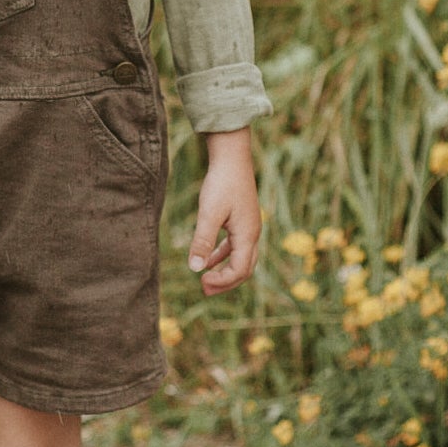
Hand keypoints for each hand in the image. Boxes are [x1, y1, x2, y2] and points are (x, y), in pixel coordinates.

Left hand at [187, 128, 260, 294]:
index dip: (222, 281)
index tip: (201, 281)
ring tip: (205, 279)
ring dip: (224, 271)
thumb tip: (195, 269)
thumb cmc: (222, 183)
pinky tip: (208, 259)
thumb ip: (203, 241)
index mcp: (248, 235)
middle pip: (244, 268)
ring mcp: (249, 226)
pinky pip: (236, 246)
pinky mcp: (242, 219)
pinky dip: (223, 256)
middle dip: (225, 282)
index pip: (240, 270)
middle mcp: (252, 233)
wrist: (232, 157)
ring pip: (241, 258)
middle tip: (204, 290)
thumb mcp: (209, 213)